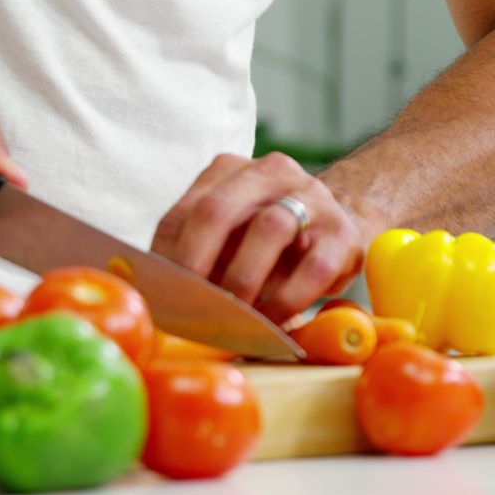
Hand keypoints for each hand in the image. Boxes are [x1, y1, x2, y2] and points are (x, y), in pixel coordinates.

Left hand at [152, 153, 363, 323]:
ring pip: (270, 228)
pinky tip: (271, 322)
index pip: (186, 211)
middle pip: (218, 210)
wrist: (336, 227)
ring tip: (232, 318)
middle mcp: (269, 173)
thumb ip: (192, 256)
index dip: (169, 258)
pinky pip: (313, 268)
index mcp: (229, 172)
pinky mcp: (342, 234)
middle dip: (196, 264)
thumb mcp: (226, 239)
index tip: (161, 298)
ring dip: (243, 280)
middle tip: (188, 307)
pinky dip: (286, 301)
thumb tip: (152, 298)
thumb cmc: (264, 243)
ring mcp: (311, 197)